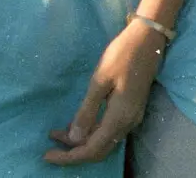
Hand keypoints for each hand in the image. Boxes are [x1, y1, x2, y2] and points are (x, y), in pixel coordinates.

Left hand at [44, 19, 166, 165]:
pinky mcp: (132, 110)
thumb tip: (73, 139)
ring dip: (82, 142)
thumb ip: (87, 111)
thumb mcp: (100, 80)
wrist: (149, 39)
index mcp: (119, 117)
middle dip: (73, 152)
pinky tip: (78, 123)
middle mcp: (128, 123)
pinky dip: (92, 133)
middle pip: (99, 150)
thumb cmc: (122, 55)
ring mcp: (132, 117)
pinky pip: (110, 131)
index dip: (69, 157)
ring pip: (105, 142)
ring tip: (59, 132)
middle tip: (50, 145)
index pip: (91, 149)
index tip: (47, 154)